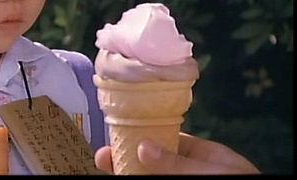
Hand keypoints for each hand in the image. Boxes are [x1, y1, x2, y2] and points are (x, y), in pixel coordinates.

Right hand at [94, 132, 259, 174]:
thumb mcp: (208, 171)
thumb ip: (175, 161)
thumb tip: (143, 145)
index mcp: (202, 156)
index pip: (167, 140)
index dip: (142, 136)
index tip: (119, 135)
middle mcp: (188, 171)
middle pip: (151, 162)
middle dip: (126, 157)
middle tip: (103, 158)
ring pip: (149, 174)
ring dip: (127, 170)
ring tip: (107, 168)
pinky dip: (138, 177)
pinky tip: (123, 175)